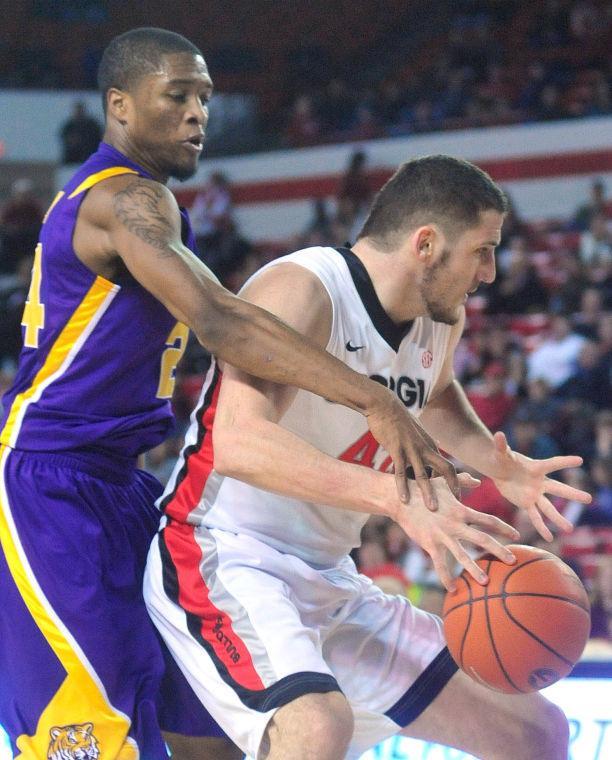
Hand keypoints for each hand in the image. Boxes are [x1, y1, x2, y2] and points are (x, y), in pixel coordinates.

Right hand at [366, 389, 459, 509]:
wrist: (384, 404)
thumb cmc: (399, 419)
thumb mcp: (417, 430)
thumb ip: (425, 442)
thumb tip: (433, 447)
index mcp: (430, 445)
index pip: (447, 467)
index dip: (453, 483)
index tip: (456, 497)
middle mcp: (425, 448)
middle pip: (444, 470)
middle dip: (451, 489)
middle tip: (455, 507)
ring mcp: (411, 449)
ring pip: (423, 474)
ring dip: (428, 493)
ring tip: (432, 509)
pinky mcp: (396, 449)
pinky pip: (400, 471)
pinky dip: (403, 486)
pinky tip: (404, 499)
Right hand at [393, 473, 519, 590]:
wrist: (400, 498)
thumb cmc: (423, 488)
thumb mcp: (444, 482)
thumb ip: (463, 481)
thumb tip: (477, 480)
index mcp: (461, 510)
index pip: (488, 520)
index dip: (503, 528)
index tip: (517, 536)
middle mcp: (455, 524)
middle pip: (482, 539)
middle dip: (499, 550)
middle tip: (513, 561)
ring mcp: (442, 535)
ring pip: (462, 555)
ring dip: (475, 569)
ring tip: (486, 582)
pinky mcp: (429, 544)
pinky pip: (440, 564)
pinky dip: (445, 577)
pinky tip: (452, 589)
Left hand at [490, 431, 591, 541]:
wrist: (499, 470)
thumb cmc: (502, 458)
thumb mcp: (500, 452)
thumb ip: (500, 445)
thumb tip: (498, 434)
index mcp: (536, 467)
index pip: (552, 464)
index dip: (565, 462)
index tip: (579, 460)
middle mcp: (540, 482)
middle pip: (558, 489)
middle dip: (573, 494)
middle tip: (589, 499)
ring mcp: (535, 494)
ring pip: (549, 508)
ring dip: (558, 518)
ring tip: (569, 529)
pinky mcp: (526, 503)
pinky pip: (535, 517)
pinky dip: (541, 527)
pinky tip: (549, 538)